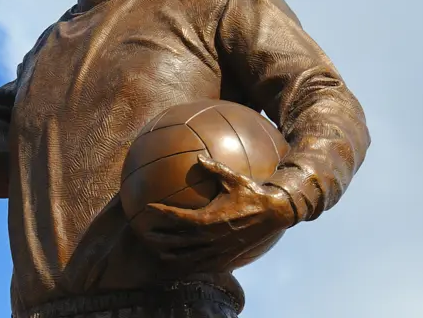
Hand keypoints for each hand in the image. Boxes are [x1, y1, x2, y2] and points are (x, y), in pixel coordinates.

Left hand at [139, 156, 295, 270]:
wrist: (277, 214)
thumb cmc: (253, 194)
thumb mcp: (234, 179)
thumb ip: (214, 168)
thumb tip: (198, 156)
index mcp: (210, 218)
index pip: (178, 217)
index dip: (162, 213)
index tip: (148, 208)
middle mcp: (211, 237)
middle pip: (177, 241)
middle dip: (160, 238)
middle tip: (145, 234)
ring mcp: (219, 250)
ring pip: (189, 258)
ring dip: (172, 255)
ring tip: (159, 252)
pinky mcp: (228, 258)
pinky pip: (205, 266)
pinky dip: (191, 266)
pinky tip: (183, 264)